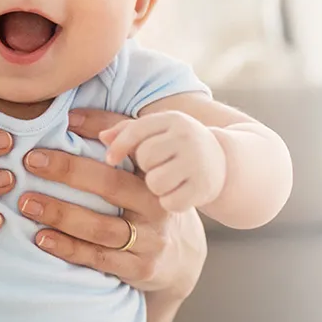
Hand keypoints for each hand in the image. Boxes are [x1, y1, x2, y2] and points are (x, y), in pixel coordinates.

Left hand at [18, 109, 207, 300]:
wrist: (180, 255)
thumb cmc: (146, 200)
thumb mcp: (140, 168)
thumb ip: (114, 137)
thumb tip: (71, 117)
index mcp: (155, 174)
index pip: (126, 150)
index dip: (93, 135)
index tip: (52, 134)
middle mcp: (156, 205)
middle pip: (111, 186)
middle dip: (68, 172)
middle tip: (30, 163)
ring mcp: (150, 240)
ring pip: (101, 227)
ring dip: (60, 214)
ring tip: (26, 203)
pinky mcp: (140, 268)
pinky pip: (99, 258)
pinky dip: (68, 248)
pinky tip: (41, 238)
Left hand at [101, 110, 226, 211]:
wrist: (222, 162)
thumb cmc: (177, 146)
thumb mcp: (158, 131)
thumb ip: (126, 130)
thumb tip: (98, 134)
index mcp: (173, 120)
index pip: (137, 130)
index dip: (119, 146)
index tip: (110, 159)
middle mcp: (187, 137)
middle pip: (145, 157)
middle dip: (145, 167)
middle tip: (157, 167)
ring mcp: (198, 162)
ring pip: (155, 182)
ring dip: (155, 187)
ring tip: (166, 181)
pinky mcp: (203, 187)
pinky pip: (170, 201)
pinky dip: (169, 202)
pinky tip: (178, 193)